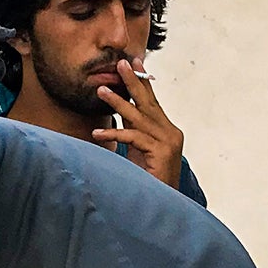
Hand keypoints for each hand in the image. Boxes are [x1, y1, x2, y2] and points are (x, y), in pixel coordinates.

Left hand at [92, 59, 185, 189]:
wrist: (162, 204)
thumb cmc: (147, 179)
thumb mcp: (137, 148)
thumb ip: (132, 129)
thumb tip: (119, 110)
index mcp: (166, 130)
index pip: (151, 102)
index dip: (142, 82)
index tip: (133, 63)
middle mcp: (170, 132)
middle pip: (148, 103)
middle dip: (133, 81)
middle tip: (120, 63)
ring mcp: (169, 142)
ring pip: (139, 117)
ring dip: (117, 102)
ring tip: (100, 90)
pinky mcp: (162, 152)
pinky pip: (134, 137)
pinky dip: (114, 134)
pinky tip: (97, 133)